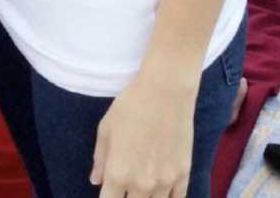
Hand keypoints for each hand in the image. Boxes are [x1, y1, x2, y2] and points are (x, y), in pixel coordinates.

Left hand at [90, 74, 195, 197]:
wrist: (165, 91)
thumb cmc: (131, 105)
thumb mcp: (106, 128)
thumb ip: (100, 158)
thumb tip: (95, 181)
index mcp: (119, 173)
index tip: (108, 191)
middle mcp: (142, 184)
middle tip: (125, 186)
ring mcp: (165, 182)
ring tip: (142, 188)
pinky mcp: (183, 174)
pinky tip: (162, 191)